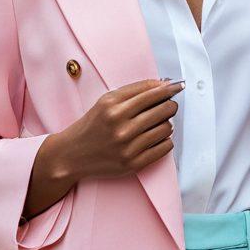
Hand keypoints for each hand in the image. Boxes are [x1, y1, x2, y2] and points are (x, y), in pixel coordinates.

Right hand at [55, 78, 184, 180]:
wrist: (72, 155)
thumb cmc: (92, 125)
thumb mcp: (105, 101)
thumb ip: (132, 91)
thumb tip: (162, 85)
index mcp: (113, 107)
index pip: (150, 93)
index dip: (168, 88)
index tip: (177, 86)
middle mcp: (121, 126)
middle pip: (162, 109)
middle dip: (171, 104)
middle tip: (170, 104)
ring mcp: (127, 146)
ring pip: (166, 128)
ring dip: (167, 123)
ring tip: (160, 122)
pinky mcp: (133, 163)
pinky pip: (164, 148)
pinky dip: (166, 140)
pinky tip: (158, 137)